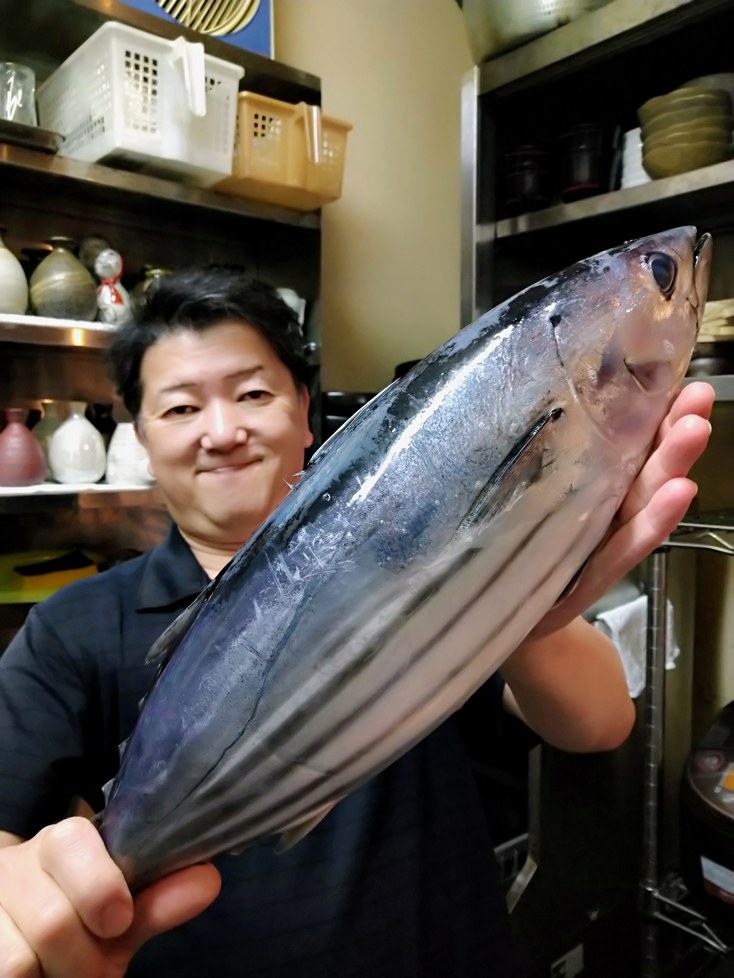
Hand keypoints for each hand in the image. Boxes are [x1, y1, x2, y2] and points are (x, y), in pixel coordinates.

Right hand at [0, 817, 220, 977]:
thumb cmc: (79, 915)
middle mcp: (17, 867)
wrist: (20, 926)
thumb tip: (208, 881)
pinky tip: (42, 976)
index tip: (119, 921)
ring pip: (20, 960)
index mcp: (63, 844)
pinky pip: (4, 975)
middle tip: (98, 970)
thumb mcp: (118, 911)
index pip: (73, 845)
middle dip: (85, 960)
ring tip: (66, 974)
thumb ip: (157, 900)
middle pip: (54, 920)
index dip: (100, 888)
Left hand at [529, 381, 713, 637]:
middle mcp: (603, 510)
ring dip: (671, 467)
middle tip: (699, 398)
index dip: (654, 414)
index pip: (625, 445)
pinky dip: (652, 524)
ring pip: (641, 502)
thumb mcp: (515, 493)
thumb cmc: (513, 544)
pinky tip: (680, 494)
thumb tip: (531, 381)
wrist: (497, 608)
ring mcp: (602, 543)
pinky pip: (623, 549)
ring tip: (696, 431)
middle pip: (642, 468)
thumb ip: (536, 455)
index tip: (681, 381)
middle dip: (673, 433)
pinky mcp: (591, 577)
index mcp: (587, 485)